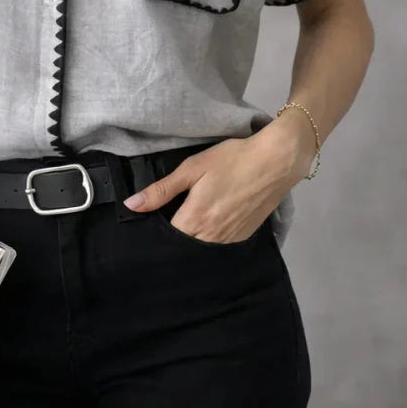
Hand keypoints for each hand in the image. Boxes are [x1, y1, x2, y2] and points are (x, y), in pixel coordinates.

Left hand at [122, 135, 291, 243]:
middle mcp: (212, 237)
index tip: (150, 223)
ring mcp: (231, 239)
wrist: (275, 161)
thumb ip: (161, 190)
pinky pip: (221, 245)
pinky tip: (210, 224)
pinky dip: (211, 238)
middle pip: (185, 246)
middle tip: (170, 220)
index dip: (157, 231)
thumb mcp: (192, 168)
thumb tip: (131, 206)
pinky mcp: (245, 236)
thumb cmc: (231, 160)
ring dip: (193, 239)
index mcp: (195, 219)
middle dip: (175, 238)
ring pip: (203, 247)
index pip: (168, 238)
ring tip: (188, 222)